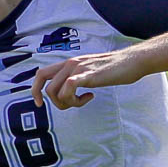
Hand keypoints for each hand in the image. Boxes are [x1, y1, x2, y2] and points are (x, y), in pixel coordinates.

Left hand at [28, 50, 143, 109]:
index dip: (36, 90)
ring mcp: (78, 68)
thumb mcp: (89, 73)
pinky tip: (90, 96)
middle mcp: (70, 64)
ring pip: (56, 91)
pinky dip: (76, 100)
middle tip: (70, 105)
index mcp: (68, 64)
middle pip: (45, 85)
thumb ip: (77, 79)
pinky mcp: (88, 75)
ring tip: (84, 100)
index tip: (40, 103)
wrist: (131, 61)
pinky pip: (69, 88)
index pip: (41, 73)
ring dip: (68, 103)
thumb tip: (69, 92)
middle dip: (54, 102)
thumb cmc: (113, 69)